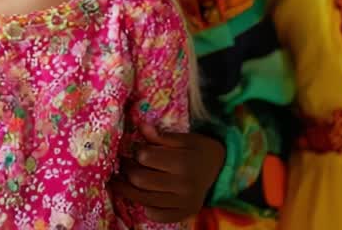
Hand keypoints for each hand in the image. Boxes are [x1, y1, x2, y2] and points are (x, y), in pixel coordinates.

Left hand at [110, 125, 224, 221]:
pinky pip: (157, 215)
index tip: (136, 149)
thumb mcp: (185, 139)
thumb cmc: (200, 150)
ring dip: (126, 189)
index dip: (136, 151)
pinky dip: (145, 207)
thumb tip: (141, 126)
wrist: (222, 170)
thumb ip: (162, 136)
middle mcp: (182, 186)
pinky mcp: (183, 213)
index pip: (145, 157)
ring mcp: (183, 203)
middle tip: (124, 164)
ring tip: (119, 181)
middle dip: (127, 170)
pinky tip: (142, 196)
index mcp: (183, 163)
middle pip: (140, 180)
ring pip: (143, 199)